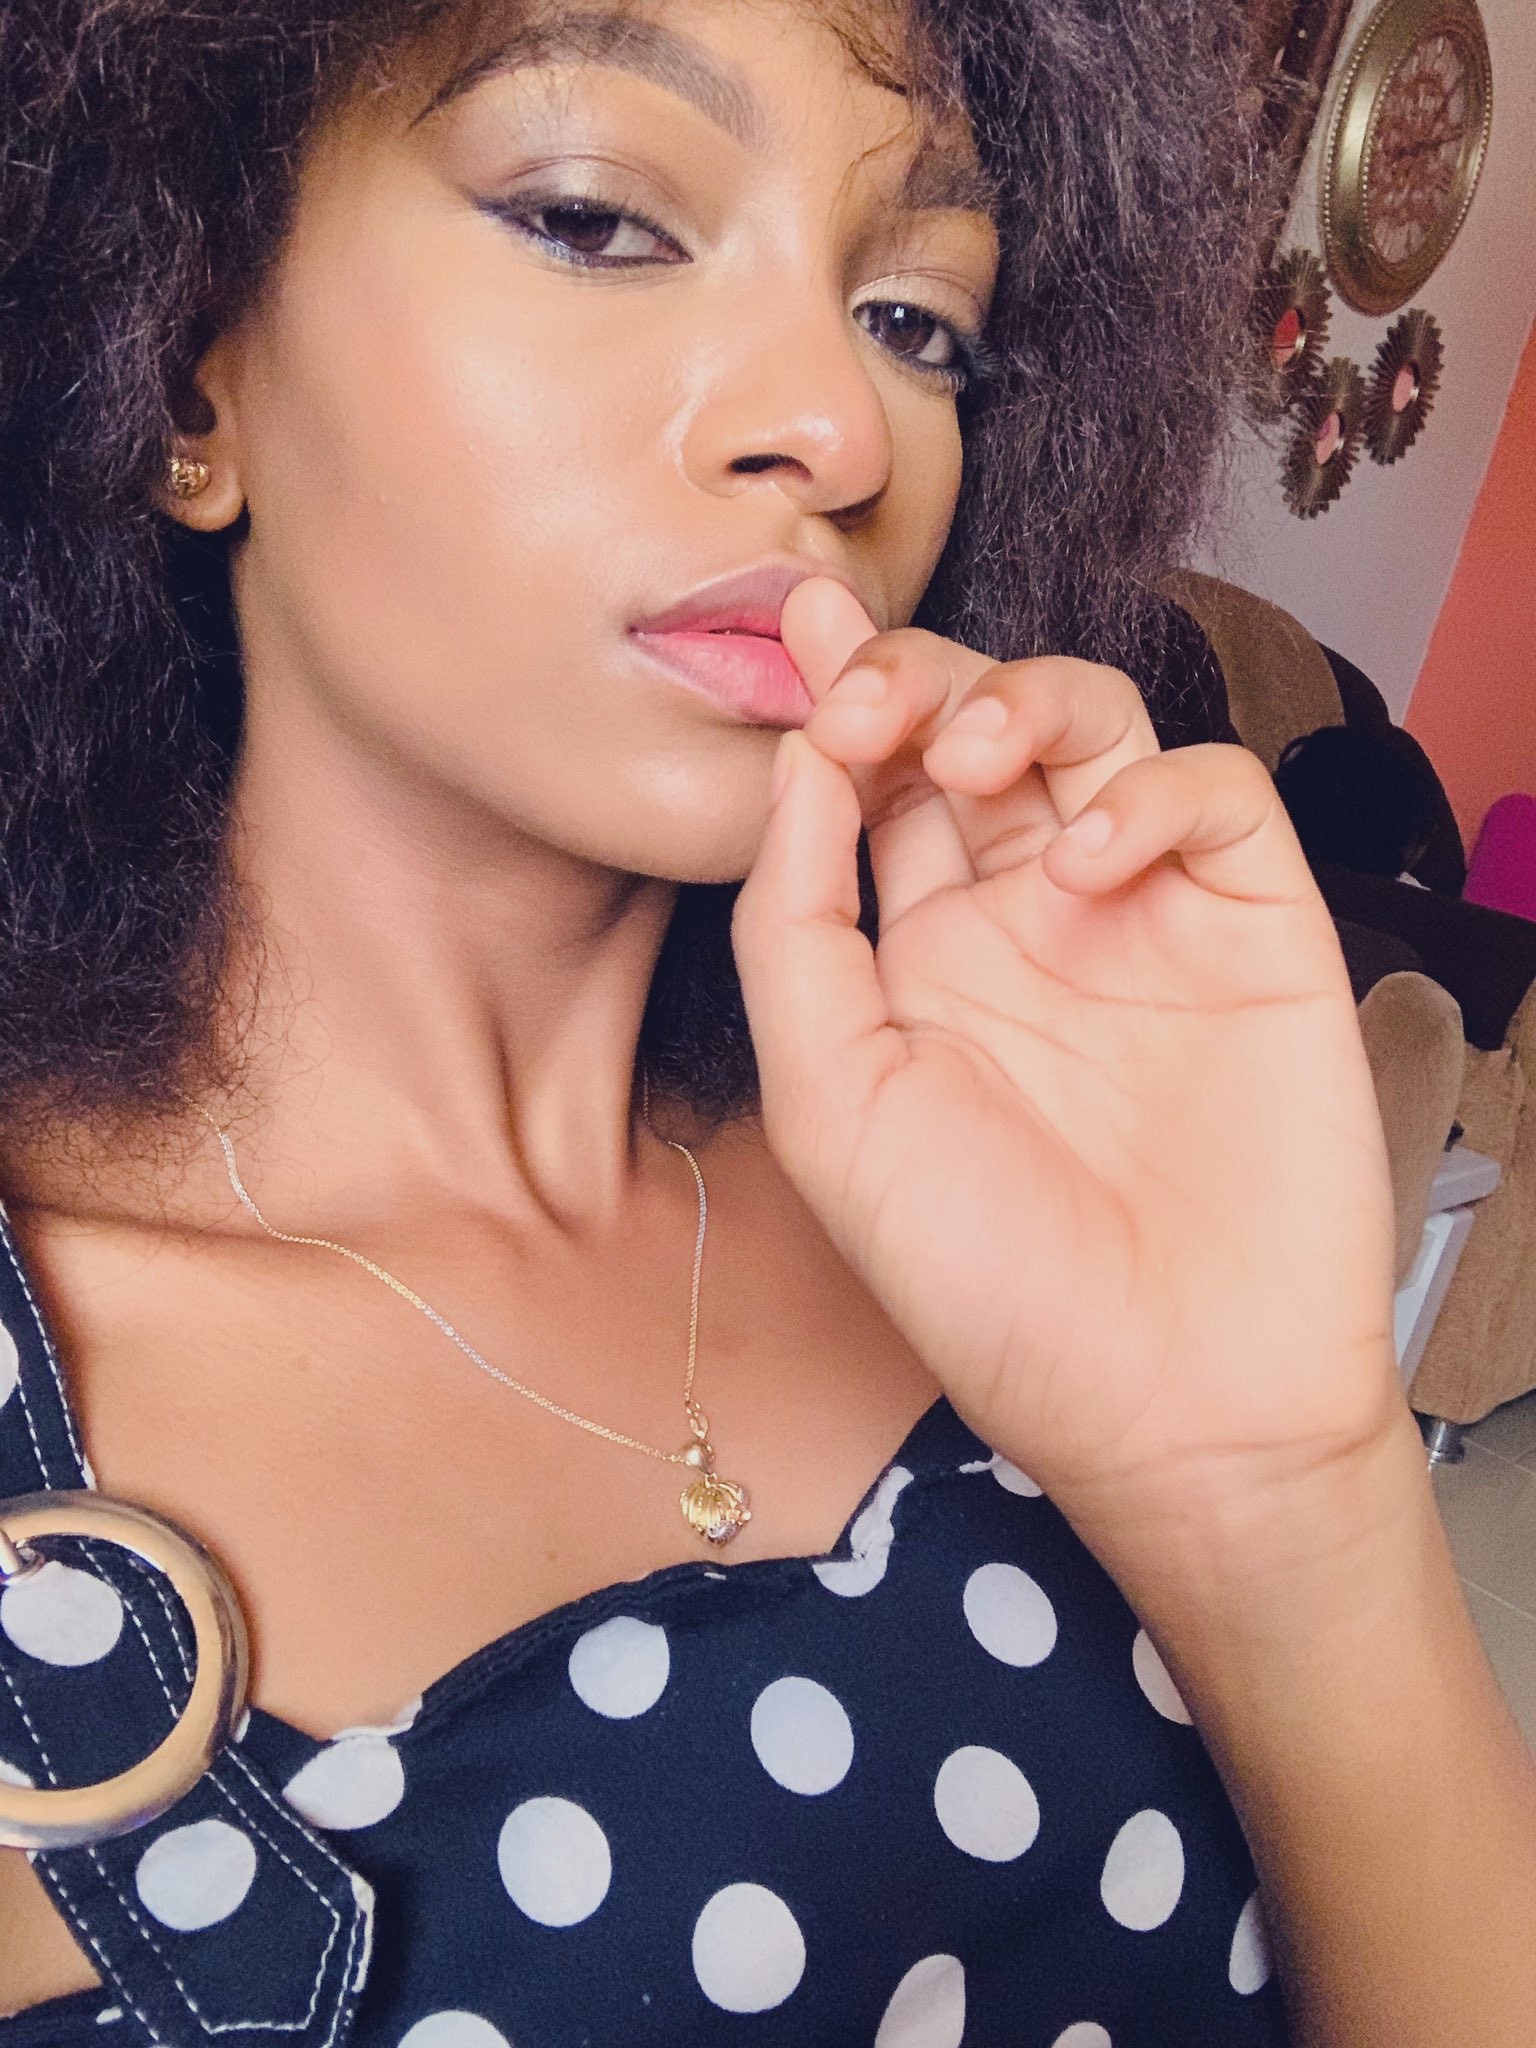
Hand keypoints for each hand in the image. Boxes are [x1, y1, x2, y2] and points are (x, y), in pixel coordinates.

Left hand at [732, 578, 1402, 1548]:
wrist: (1176, 1405)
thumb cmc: (992, 1284)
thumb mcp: (834, 1112)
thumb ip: (797, 933)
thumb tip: (795, 771)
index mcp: (919, 959)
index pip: (875, 787)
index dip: (834, 701)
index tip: (787, 640)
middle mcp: (1027, 919)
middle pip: (972, 727)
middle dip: (912, 679)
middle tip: (864, 696)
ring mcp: (1144, 916)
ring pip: (1093, 726)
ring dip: (1020, 702)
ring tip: (972, 759)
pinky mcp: (1256, 925)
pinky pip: (1211, 795)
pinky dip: (1149, 794)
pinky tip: (1087, 866)